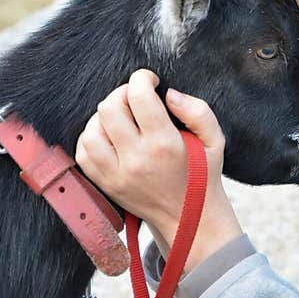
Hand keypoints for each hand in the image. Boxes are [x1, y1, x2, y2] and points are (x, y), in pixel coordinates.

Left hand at [75, 69, 242, 272]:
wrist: (189, 219)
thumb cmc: (202, 176)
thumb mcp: (215, 141)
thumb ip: (197, 111)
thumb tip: (169, 94)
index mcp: (165, 144)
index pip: (139, 96)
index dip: (142, 78)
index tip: (150, 81)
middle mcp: (136, 159)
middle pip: (109, 108)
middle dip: (122, 93)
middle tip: (136, 98)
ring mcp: (116, 175)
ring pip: (91, 129)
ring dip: (105, 116)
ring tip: (122, 118)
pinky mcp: (105, 185)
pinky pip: (83, 152)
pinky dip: (92, 137)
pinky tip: (110, 136)